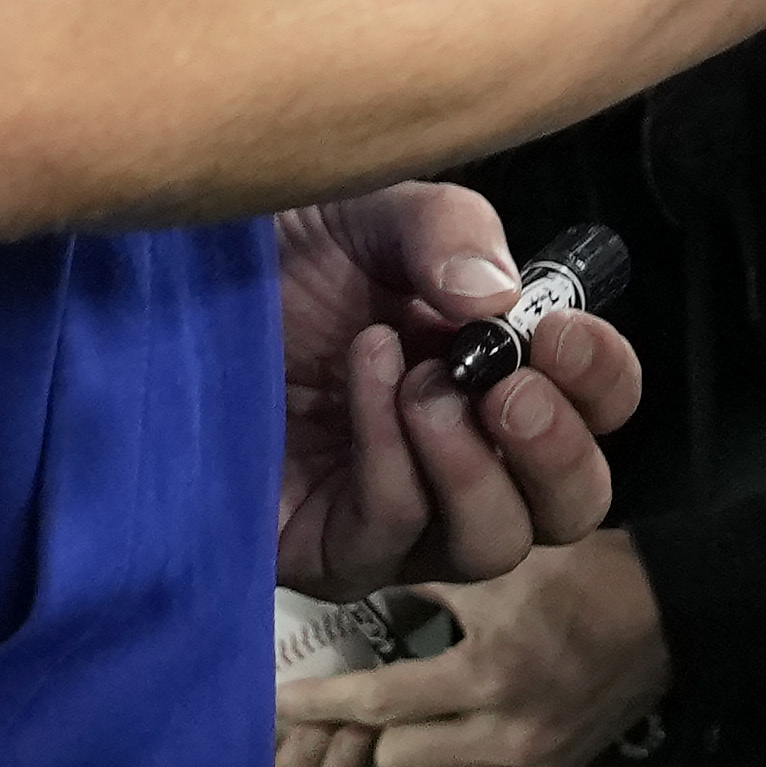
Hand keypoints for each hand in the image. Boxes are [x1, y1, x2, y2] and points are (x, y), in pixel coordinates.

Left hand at [275, 182, 638, 593]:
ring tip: (422, 384)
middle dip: (558, 451)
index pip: (598, 409)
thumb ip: (447, 232)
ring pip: (491, 545)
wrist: (164, 290)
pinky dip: (390, 458)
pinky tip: (364, 381)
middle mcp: (466, 454)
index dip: (601, 381)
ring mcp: (400, 514)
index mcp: (499, 371)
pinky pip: (388, 536)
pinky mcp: (325, 552)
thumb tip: (498, 299)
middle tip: (510, 388)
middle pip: (570, 506)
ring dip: (471, 464)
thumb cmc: (280, 255)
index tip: (560, 334)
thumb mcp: (374, 214)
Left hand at [284, 531, 674, 766]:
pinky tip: (466, 735)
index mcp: (488, 672)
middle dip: (379, 728)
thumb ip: (425, 583)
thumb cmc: (582, 574)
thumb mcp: (501, 563)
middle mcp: (504, 735)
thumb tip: (353, 586)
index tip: (273, 706)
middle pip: (394, 762)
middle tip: (381, 693)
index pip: (380, 704)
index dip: (321, 706)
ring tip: (427, 720)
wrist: (673, 612)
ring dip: (414, 762)